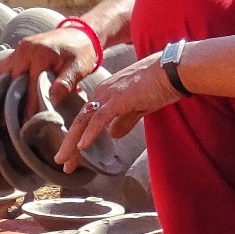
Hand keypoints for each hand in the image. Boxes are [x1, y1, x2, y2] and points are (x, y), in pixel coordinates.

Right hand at [0, 0, 134, 107]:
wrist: (82, 33)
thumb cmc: (82, 52)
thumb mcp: (78, 67)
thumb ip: (65, 82)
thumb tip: (51, 100)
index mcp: (39, 54)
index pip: (30, 84)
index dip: (27, 104)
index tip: (23, 121)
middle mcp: (25, 50)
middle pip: (10, 79)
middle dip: (1, 100)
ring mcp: (19, 50)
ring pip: (0, 73)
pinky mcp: (18, 51)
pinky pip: (2, 67)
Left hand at [56, 55, 182, 167]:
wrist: (173, 71)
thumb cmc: (159, 86)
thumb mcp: (138, 107)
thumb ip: (124, 120)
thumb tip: (113, 135)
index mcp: (106, 95)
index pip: (86, 120)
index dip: (77, 139)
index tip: (71, 157)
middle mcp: (102, 94)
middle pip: (80, 121)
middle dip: (69, 144)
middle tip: (61, 162)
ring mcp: (109, 95)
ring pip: (84, 121)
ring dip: (73, 142)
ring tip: (64, 159)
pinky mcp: (119, 99)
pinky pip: (100, 118)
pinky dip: (90, 133)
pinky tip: (82, 146)